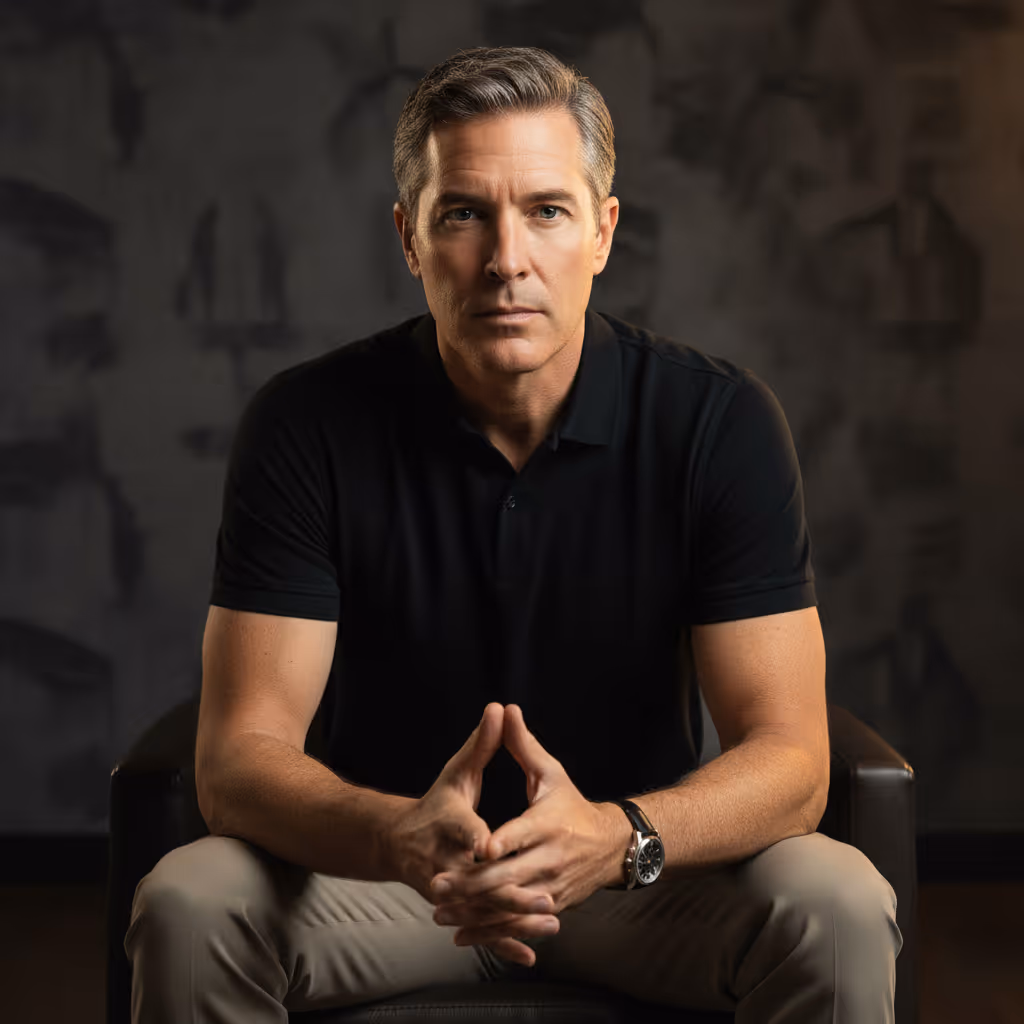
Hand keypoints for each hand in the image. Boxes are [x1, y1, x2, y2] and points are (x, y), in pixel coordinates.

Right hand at [385, 703, 556, 965]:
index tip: (490, 846)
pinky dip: (502, 941)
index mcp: (448, 822)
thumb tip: (500, 707)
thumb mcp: (457, 771)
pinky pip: (479, 927)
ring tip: (550, 920)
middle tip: (544, 896)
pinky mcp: (452, 907)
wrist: (399, 843)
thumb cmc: (437, 804)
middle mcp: (444, 859)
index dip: (476, 837)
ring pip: (481, 908)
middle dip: (507, 888)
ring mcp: (447, 887)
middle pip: (475, 878)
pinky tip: (529, 952)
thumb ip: (483, 743)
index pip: (463, 829)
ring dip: (514, 918)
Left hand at [430, 704, 620, 961]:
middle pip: (509, 876)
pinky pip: (518, 923)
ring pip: (509, 905)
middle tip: (438, 883)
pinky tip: (460, 934)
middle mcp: (551, 859)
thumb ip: (523, 745)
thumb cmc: (572, 805)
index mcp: (548, 825)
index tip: (481, 846)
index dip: (502, 842)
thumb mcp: (551, 773)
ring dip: (474, 913)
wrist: (612, 846)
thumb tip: (505, 709)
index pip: (522, 835)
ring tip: (439, 911)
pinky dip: (491, 932)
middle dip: (473, 883)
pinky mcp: (550, 907)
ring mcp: (551, 887)